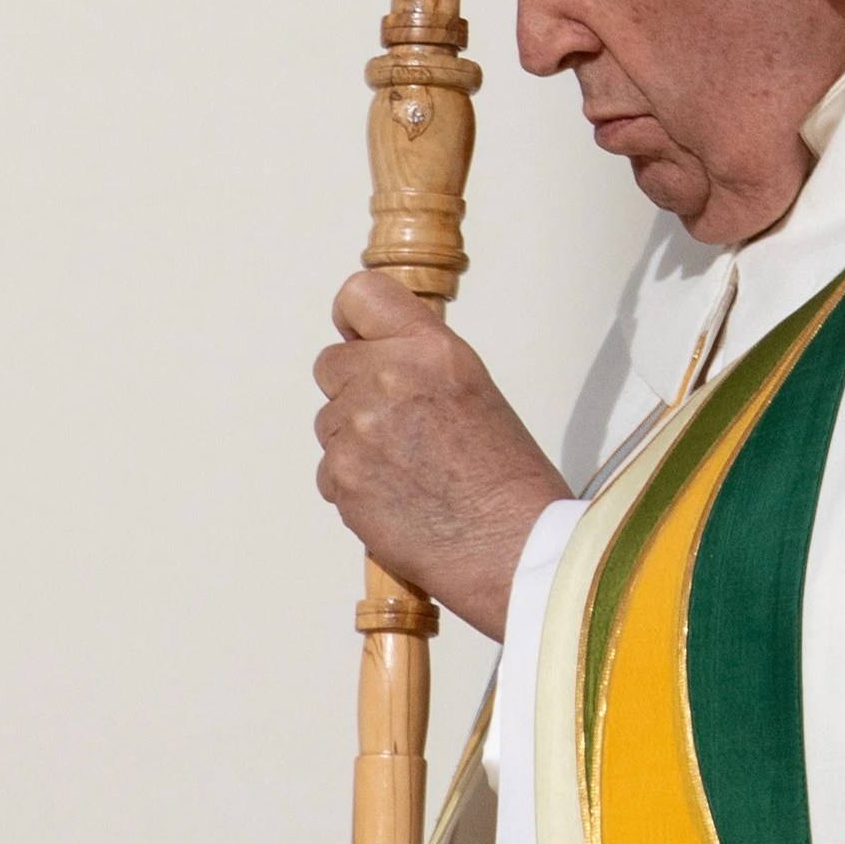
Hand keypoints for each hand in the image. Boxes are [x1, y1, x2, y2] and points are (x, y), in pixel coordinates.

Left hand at [312, 273, 569, 637]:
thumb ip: (418, 363)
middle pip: (330, 363)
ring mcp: (359, 429)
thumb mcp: (472, 388)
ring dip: (355, 441)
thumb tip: (375, 357)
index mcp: (430, 349)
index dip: (354, 322)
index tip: (358, 339)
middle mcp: (388, 378)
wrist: (514, 548)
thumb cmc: (508, 480)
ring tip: (408, 469)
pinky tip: (398, 498)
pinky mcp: (342, 476)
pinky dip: (354, 484)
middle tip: (397, 424)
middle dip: (353, 389)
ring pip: (329, 420)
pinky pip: (329, 469)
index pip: (358, 295)